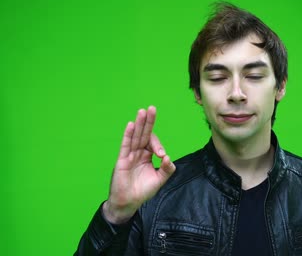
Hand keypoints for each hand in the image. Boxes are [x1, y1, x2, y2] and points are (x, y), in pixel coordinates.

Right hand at [103, 106, 175, 223]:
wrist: (128, 202)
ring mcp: (130, 155)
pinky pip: (126, 145)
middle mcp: (138, 153)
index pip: (153, 143)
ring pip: (135, 137)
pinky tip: (131, 125)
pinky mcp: (122, 160)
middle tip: (152, 108)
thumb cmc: (142, 191)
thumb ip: (166, 169)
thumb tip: (169, 158)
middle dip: (148, 122)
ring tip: (142, 111)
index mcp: (147, 156)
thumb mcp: (159, 180)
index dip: (158, 145)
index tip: (161, 155)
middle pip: (144, 134)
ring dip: (139, 124)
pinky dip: (128, 135)